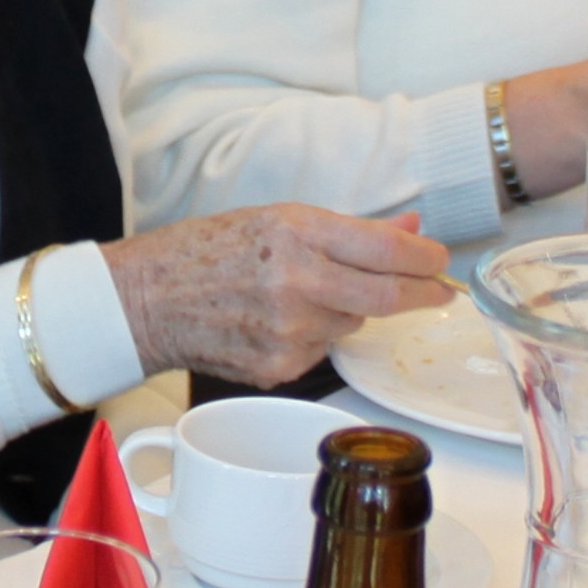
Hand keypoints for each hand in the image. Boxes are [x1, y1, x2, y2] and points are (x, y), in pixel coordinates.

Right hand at [105, 206, 456, 387]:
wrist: (146, 301)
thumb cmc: (206, 252)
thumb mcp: (278, 220)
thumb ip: (350, 230)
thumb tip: (411, 232)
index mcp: (296, 233)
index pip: (388, 251)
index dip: (427, 260)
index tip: (441, 262)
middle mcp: (298, 282)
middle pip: (388, 297)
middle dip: (422, 294)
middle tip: (438, 291)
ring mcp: (290, 331)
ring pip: (353, 322)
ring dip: (349, 309)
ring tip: (302, 295)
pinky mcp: (281, 367)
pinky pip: (323, 351)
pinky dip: (314, 336)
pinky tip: (277, 322)